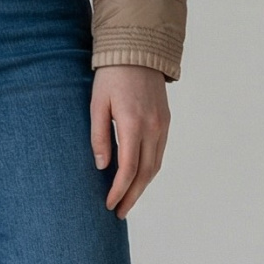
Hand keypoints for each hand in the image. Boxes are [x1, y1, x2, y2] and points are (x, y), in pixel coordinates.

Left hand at [91, 66, 169, 217]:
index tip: (108, 204)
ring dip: (142, 186)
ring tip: (127, 200)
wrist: (138, 51)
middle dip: (132, 196)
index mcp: (133, 124)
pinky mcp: (166, 121)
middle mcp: (153, 128)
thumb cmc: (111, 76)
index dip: (119, 191)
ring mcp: (162, 125)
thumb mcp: (97, 104)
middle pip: (145, 173)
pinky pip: (160, 153)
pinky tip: (138, 178)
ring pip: (155, 166)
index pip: (128, 169)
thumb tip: (102, 166)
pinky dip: (149, 170)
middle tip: (118, 212)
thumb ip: (99, 136)